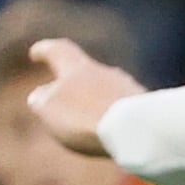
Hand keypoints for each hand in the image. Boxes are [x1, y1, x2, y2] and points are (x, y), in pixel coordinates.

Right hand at [27, 38, 143, 157]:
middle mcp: (106, 72)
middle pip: (85, 72)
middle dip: (72, 82)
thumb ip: (41, 100)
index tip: (37, 52)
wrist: (136, 130)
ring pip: (106, 91)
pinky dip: (114, 118)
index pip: (59, 51)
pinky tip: (115, 133)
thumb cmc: (85, 116)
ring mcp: (129, 88)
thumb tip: (43, 96)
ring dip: (95, 103)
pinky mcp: (147, 109)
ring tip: (85, 122)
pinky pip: (124, 110)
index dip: (46, 51)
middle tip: (59, 93)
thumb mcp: (49, 109)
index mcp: (78, 66)